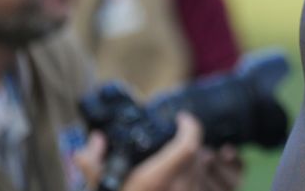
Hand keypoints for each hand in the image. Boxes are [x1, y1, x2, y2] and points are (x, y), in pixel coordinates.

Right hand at [75, 112, 241, 190]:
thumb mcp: (99, 189)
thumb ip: (93, 165)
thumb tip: (95, 140)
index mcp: (155, 180)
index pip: (188, 145)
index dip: (190, 127)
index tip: (182, 120)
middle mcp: (179, 190)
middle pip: (197, 155)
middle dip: (187, 145)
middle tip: (175, 143)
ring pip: (204, 171)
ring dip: (195, 164)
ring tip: (179, 164)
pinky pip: (210, 187)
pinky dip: (202, 180)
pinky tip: (189, 178)